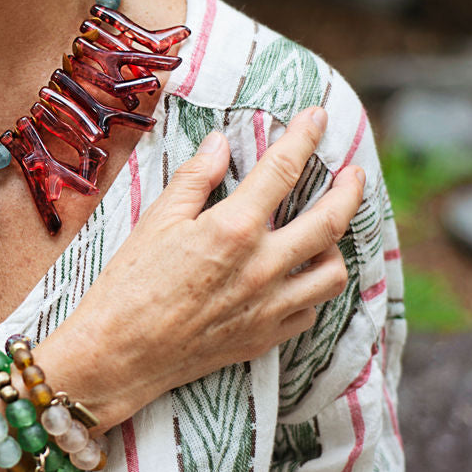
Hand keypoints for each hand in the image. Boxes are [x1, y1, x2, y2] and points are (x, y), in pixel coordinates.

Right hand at [37, 107, 365, 429]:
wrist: (118, 354)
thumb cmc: (128, 284)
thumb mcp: (155, 221)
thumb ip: (194, 179)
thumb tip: (220, 143)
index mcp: (233, 229)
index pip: (283, 170)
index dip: (304, 137)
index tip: (317, 117)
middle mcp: (262, 267)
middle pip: (329, 221)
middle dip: (349, 191)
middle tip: (353, 174)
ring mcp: (268, 306)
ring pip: (332, 272)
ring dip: (335, 247)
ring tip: (325, 234)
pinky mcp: (263, 338)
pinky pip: (309, 311)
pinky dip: (310, 291)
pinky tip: (296, 279)